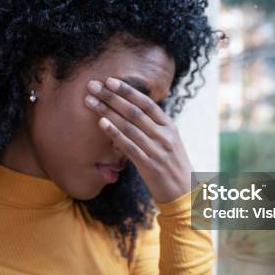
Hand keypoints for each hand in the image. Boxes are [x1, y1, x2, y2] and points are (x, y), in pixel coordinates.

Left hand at [85, 77, 193, 203]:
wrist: (184, 193)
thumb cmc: (172, 166)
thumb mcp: (169, 142)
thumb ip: (155, 127)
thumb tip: (134, 111)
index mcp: (169, 127)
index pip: (146, 103)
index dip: (127, 91)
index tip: (110, 81)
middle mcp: (164, 136)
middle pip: (134, 111)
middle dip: (111, 96)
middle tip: (93, 86)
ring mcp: (157, 150)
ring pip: (128, 126)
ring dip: (107, 111)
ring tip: (90, 102)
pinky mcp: (149, 165)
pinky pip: (128, 146)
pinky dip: (114, 133)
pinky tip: (102, 123)